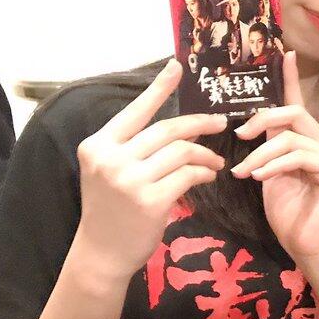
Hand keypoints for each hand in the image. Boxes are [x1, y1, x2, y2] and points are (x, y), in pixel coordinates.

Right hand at [75, 60, 226, 278]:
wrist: (102, 251)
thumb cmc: (111, 209)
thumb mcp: (110, 171)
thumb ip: (133, 147)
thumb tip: (177, 125)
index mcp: (98, 145)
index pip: (135, 110)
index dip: (158, 88)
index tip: (176, 66)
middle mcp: (111, 158)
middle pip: (168, 129)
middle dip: (199, 124)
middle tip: (220, 123)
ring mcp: (130, 180)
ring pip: (182, 151)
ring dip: (206, 154)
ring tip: (215, 162)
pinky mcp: (151, 200)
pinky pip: (189, 175)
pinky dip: (204, 173)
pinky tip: (208, 176)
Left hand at [231, 52, 318, 262]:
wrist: (308, 247)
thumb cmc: (289, 215)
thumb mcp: (268, 175)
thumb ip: (266, 149)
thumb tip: (252, 126)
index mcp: (308, 143)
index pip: (297, 105)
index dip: (290, 79)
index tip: (283, 53)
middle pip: (293, 113)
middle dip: (262, 119)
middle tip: (240, 136)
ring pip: (291, 136)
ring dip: (260, 153)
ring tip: (244, 172)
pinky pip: (299, 155)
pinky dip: (274, 164)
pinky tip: (260, 178)